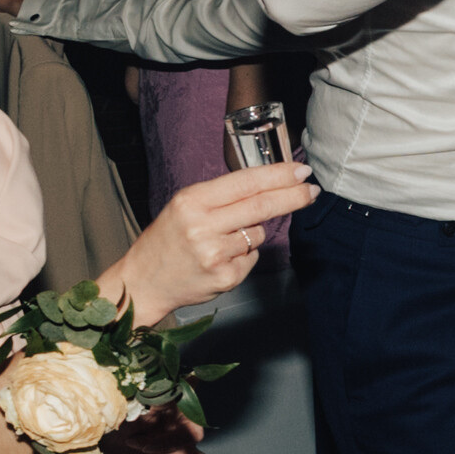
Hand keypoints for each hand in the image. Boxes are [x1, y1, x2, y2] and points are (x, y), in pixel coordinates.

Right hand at [106, 163, 311, 315]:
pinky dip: (243, 256)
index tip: (301, 171)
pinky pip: (251, 258)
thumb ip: (222, 196)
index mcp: (192, 201)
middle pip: (262, 206)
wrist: (143, 282)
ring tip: (221, 240)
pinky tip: (219, 260)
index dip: (279, 175)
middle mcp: (203, 226)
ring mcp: (215, 254)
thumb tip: (270, 185)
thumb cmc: (167, 240)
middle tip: (311, 190)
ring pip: (258, 233)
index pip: (246, 183)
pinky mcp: (226, 278)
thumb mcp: (185, 207)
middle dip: (293, 196)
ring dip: (253, 233)